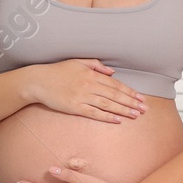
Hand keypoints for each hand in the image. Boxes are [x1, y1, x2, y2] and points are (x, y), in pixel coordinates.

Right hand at [26, 59, 147, 122]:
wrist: (38, 81)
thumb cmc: (57, 71)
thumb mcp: (77, 62)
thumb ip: (96, 65)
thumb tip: (112, 72)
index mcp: (91, 74)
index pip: (116, 84)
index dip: (130, 92)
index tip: (141, 97)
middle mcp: (89, 85)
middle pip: (115, 95)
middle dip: (131, 102)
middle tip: (144, 109)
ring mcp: (82, 97)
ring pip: (108, 105)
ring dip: (123, 110)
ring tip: (135, 115)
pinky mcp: (75, 107)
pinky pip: (94, 113)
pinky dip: (107, 117)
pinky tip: (117, 120)